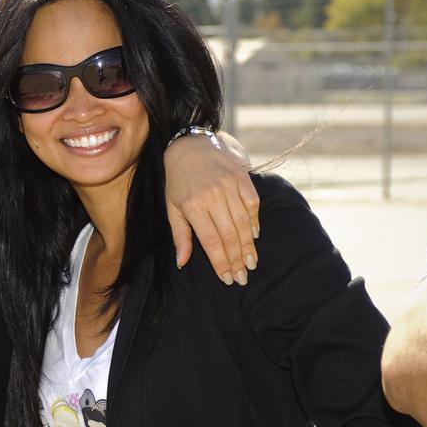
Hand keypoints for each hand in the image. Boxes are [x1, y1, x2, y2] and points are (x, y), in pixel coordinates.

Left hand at [164, 133, 260, 284]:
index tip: (227, 279)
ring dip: (248, 245)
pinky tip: (255, 236)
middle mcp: (212, 196)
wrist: (190, 147)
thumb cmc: (178, 182)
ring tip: (251, 263)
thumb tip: (182, 263)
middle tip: (242, 277)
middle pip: (229, 235)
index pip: (211, 241)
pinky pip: (252, 203)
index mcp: (192, 206)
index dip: (221, 262)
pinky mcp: (241, 177)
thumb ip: (180, 236)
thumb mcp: (172, 208)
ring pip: (243, 222)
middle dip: (237, 259)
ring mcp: (228, 185)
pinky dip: (255, 220)